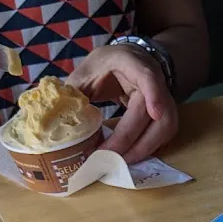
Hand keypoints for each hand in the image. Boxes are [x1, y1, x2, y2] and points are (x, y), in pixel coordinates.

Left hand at [67, 44, 177, 163]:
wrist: (133, 58)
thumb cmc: (108, 65)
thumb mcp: (87, 71)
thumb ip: (74, 92)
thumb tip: (55, 118)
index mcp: (133, 64)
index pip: (149, 78)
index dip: (154, 95)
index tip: (154, 113)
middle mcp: (155, 82)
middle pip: (156, 115)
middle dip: (134, 140)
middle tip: (110, 158)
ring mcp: (165, 99)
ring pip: (165, 128)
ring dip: (144, 149)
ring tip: (121, 162)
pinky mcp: (167, 114)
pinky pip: (163, 135)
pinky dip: (148, 148)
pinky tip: (131, 156)